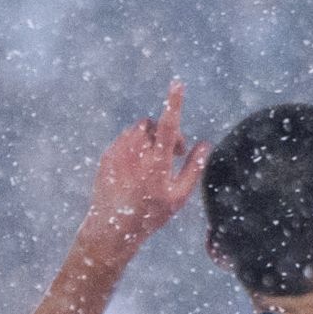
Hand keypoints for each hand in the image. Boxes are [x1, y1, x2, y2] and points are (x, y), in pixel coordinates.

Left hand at [83, 79, 208, 254]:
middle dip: (166, 132)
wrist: (111, 229)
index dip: (174, 103)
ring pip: (137, 130)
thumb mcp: (178, 196)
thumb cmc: (149, 215)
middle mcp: (134, 154)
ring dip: (150, 138)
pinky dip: (135, 146)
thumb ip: (194, 167)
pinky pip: (124, 139)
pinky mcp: (106, 156)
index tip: (177, 84)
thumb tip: (206, 144)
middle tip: (174, 152)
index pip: (168, 126)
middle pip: (152, 125)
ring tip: (155, 161)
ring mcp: (117, 154)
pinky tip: (137, 167)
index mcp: (156, 163)